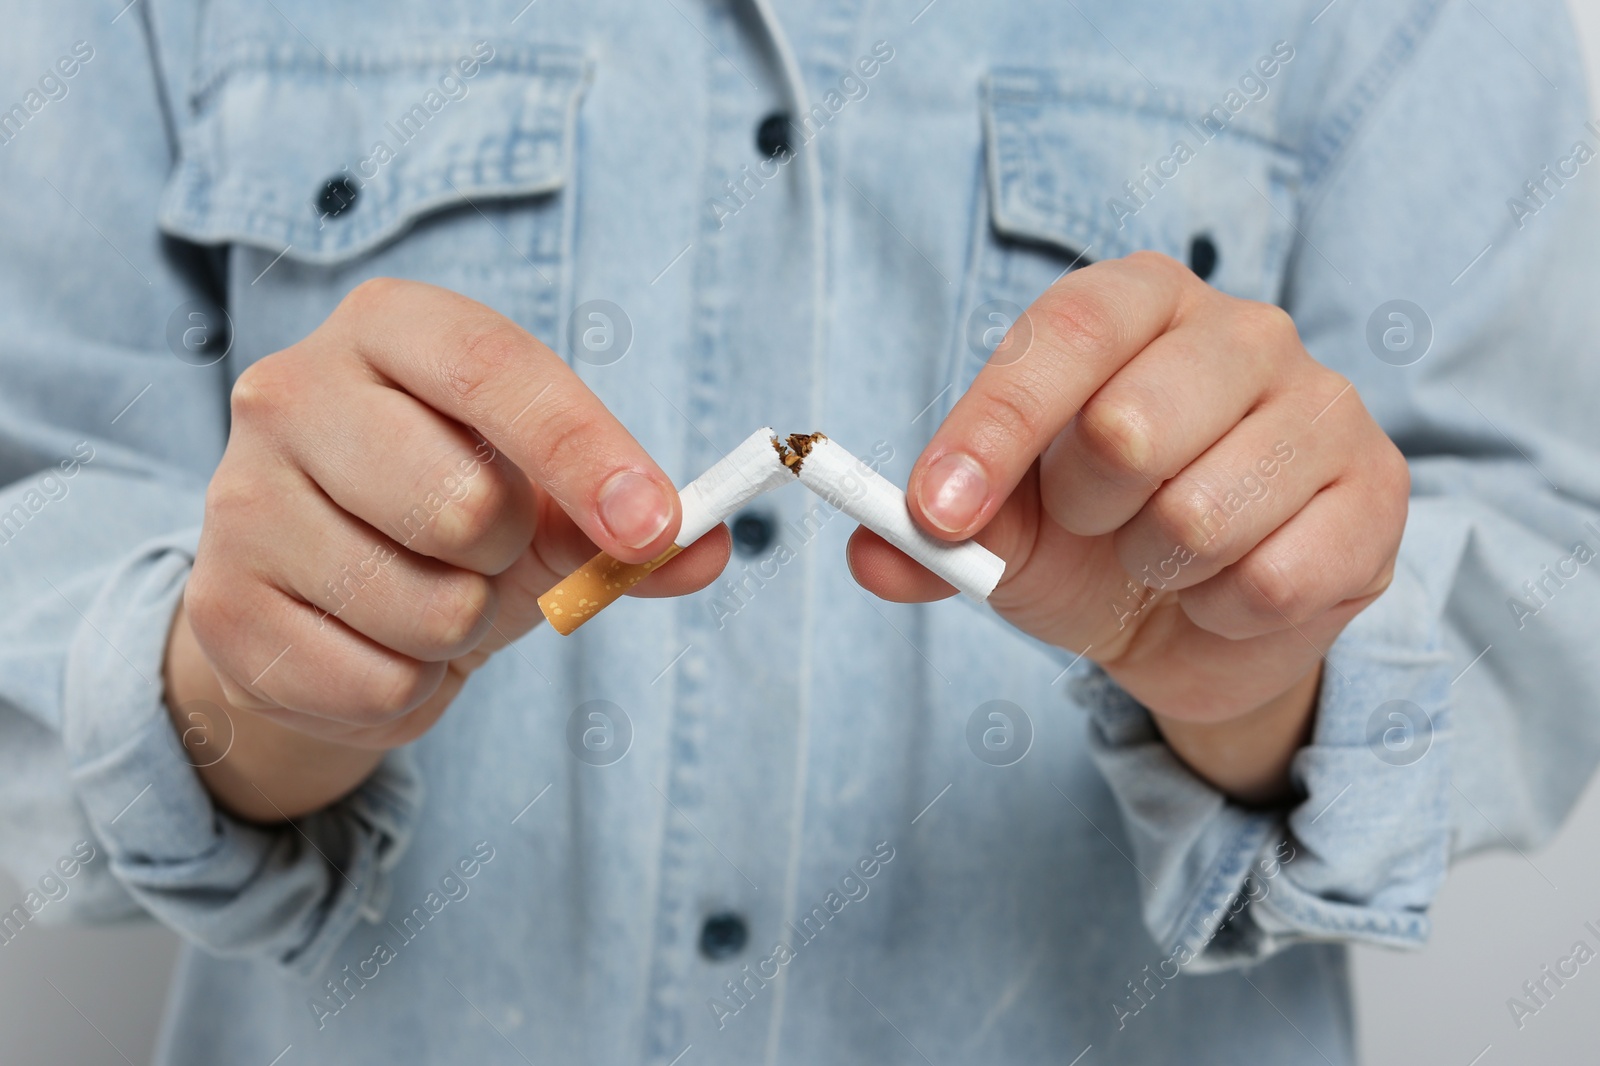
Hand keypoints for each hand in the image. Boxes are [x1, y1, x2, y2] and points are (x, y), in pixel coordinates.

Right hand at [165, 279, 729, 820]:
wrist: (322, 600)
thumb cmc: (453, 519)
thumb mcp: (549, 502)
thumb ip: (634, 525)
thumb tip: (708, 548)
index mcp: (387, 327)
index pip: (492, 370)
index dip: (585, 452)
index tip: (657, 525)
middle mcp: (290, 391)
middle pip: (462, 503)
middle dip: (509, 555)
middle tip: (482, 549)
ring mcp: (239, 499)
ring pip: (428, 607)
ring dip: (461, 629)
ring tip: (427, 599)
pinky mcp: (221, 607)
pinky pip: (380, 683)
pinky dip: (412, 688)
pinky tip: (379, 646)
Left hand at [850, 252, 1408, 801]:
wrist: (1202, 619)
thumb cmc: (1096, 543)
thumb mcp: (1001, 535)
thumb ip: (932, 538)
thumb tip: (870, 553)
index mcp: (1139, 301)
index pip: (1068, 334)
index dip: (994, 427)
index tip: (937, 511)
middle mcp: (1243, 331)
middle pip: (1130, 424)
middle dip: (1086, 511)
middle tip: (1100, 524)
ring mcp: (1325, 406)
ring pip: (1201, 515)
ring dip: (1156, 568)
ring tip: (1166, 557)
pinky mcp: (1378, 495)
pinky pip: (1274, 579)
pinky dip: (1225, 612)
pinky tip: (1232, 588)